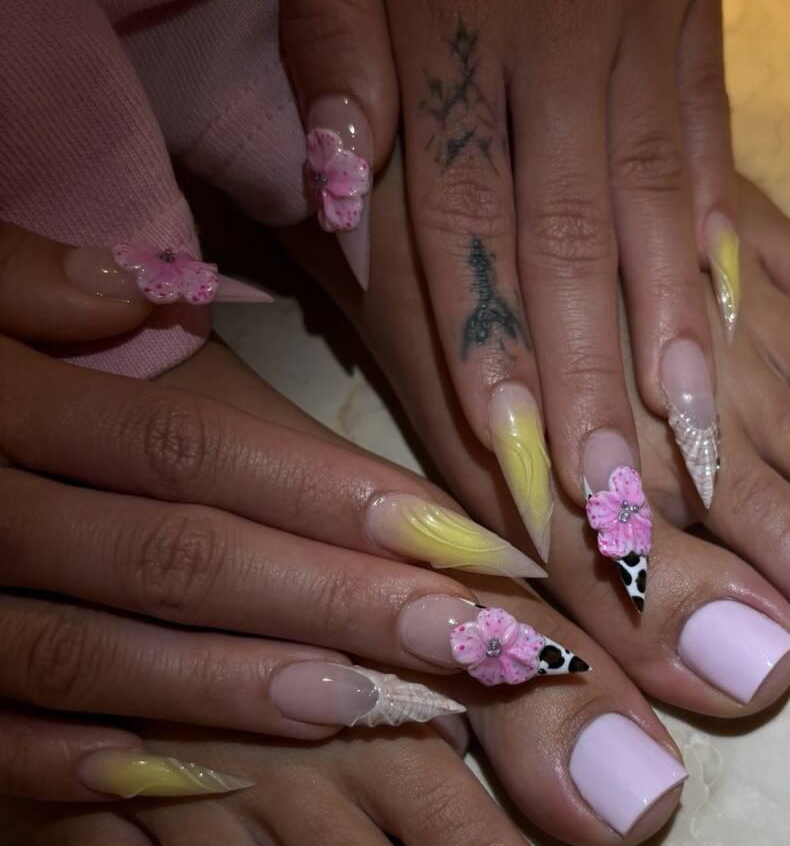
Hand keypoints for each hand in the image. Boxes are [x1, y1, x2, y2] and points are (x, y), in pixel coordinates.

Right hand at [0, 223, 564, 801]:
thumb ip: (25, 280)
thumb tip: (135, 286)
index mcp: (4, 404)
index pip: (197, 452)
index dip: (335, 494)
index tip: (463, 535)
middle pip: (181, 561)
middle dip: (335, 602)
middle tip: (470, 638)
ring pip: (102, 659)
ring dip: (241, 691)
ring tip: (376, 702)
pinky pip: (0, 743)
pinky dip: (94, 769)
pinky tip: (212, 783)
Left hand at [261, 0, 740, 579]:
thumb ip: (336, 36)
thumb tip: (344, 179)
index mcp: (457, 13)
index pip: (468, 210)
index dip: (487, 337)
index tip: (511, 444)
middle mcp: (564, 33)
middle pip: (577, 234)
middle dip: (596, 372)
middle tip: (619, 488)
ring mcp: (648, 17)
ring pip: (661, 198)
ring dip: (676, 325)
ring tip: (693, 430)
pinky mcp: (694, 1)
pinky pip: (710, 135)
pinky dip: (717, 232)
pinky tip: (729, 307)